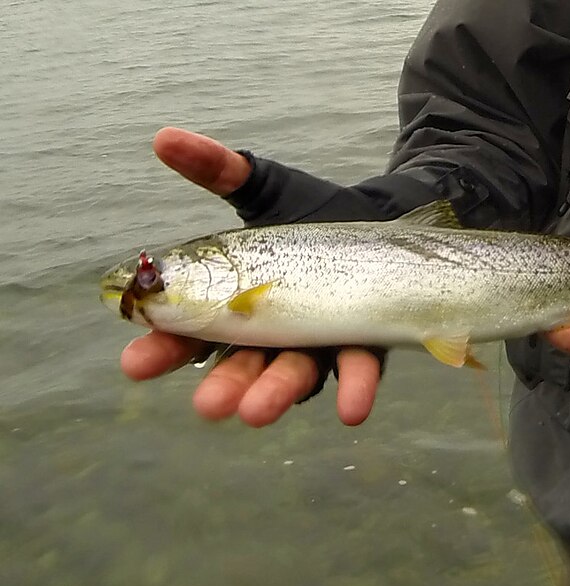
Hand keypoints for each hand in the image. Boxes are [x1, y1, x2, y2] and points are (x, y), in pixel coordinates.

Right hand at [120, 127, 381, 426]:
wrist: (381, 212)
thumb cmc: (313, 206)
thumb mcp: (265, 188)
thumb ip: (220, 170)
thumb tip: (164, 138)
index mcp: (238, 300)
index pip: (192, 330)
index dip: (163, 348)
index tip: (136, 363)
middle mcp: (274, 331)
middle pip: (242, 364)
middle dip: (224, 384)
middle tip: (208, 404)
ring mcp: (318, 342)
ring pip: (294, 376)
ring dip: (276, 394)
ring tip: (256, 410)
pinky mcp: (362, 345)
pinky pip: (356, 371)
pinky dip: (353, 389)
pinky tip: (351, 410)